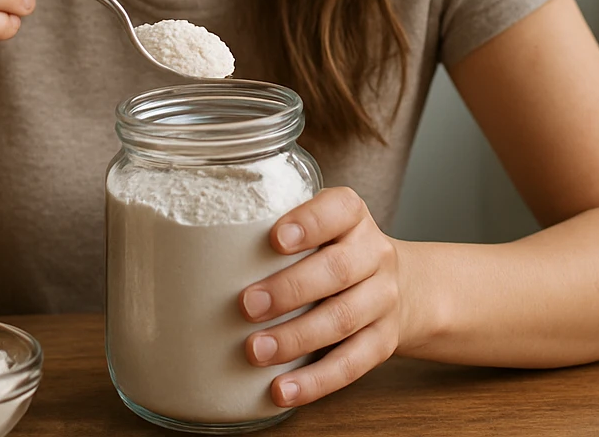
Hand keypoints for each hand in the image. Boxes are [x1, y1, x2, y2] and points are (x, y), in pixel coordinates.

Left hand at [239, 187, 403, 407]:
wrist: (405, 287)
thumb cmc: (336, 252)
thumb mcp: (320, 229)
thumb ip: (275, 232)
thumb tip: (193, 252)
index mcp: (352, 217)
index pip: (339, 210)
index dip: (309, 223)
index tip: (275, 239)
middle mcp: (373, 254)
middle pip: (337, 269)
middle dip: (290, 289)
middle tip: (247, 305)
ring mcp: (382, 299)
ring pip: (343, 318)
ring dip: (295, 338)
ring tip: (255, 351)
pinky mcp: (382, 341)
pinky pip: (352, 364)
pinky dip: (315, 382)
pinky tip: (282, 390)